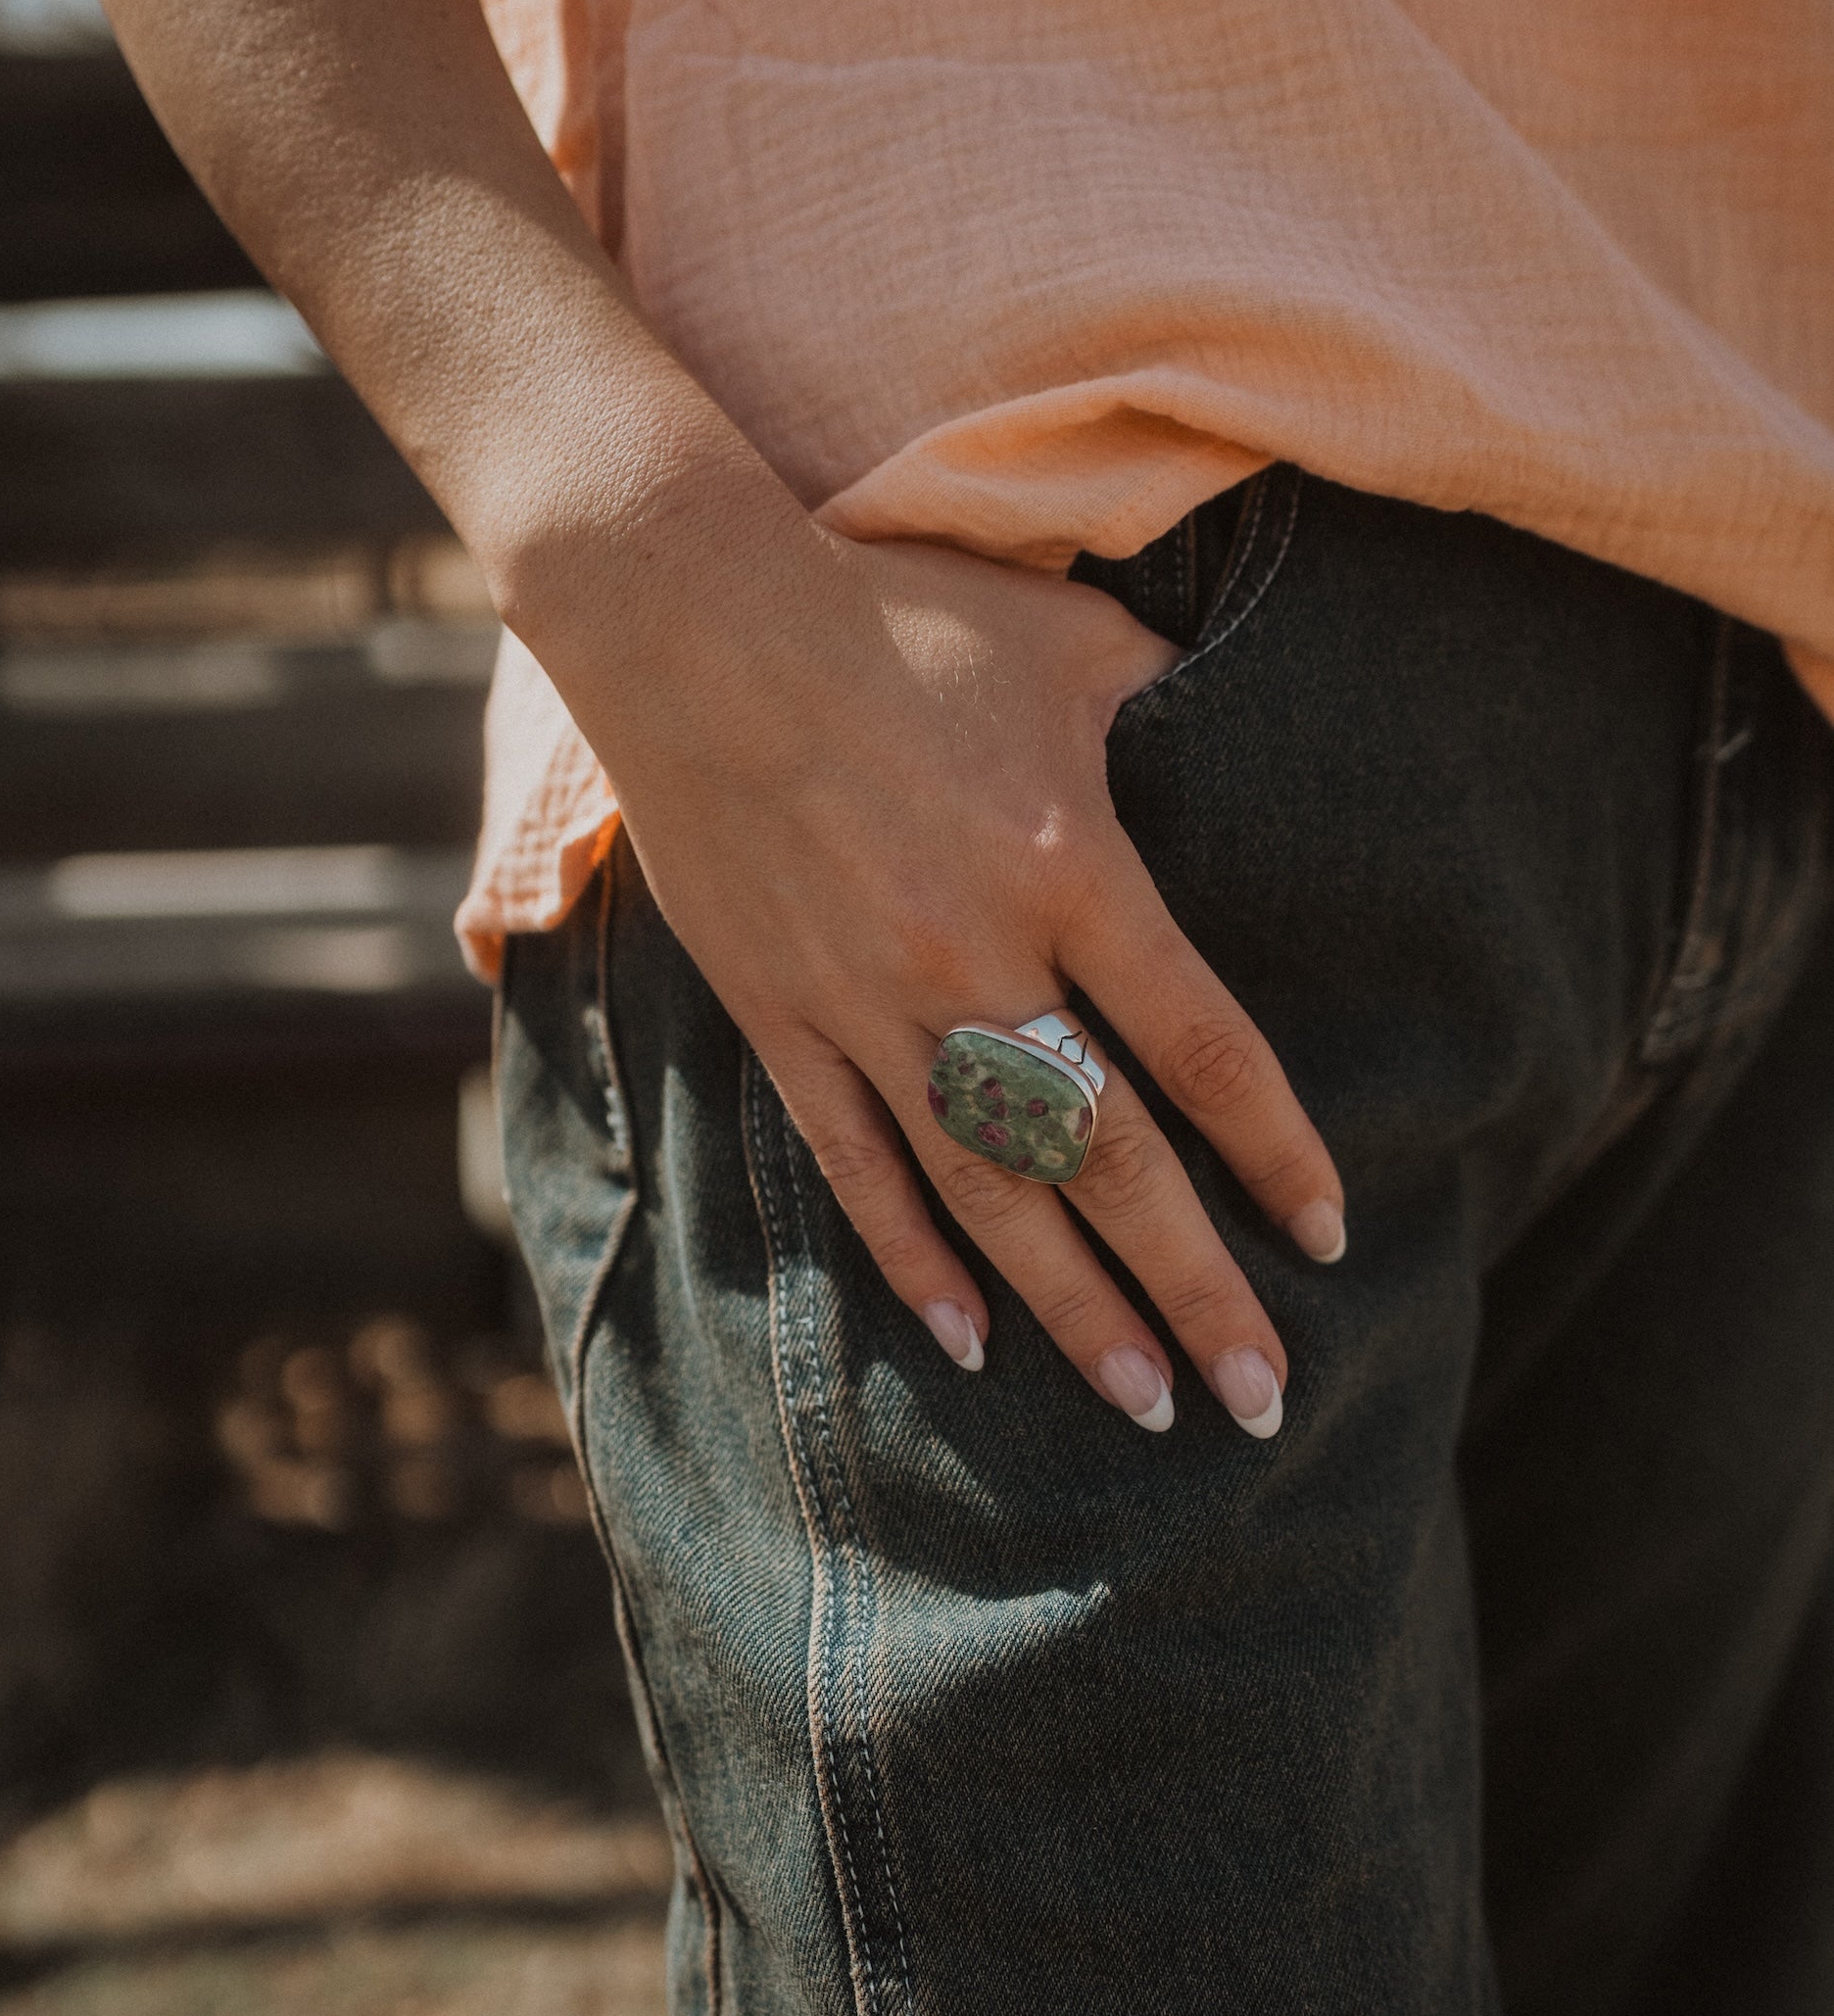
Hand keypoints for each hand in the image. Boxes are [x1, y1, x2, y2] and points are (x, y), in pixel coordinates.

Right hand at [542, 513, 1344, 1438]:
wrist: (689, 614)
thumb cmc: (894, 611)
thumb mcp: (1064, 637)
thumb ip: (1161, 695)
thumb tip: (1223, 705)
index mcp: (1069, 868)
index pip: (1201, 1048)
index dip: (1274, 1151)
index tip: (1325, 1238)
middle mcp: (977, 959)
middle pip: (1108, 1159)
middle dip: (1193, 1289)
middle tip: (1260, 1400)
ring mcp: (869, 1002)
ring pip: (988, 1192)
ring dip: (1069, 1309)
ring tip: (1141, 1404)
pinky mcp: (780, 1016)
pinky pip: (855, 1163)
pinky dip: (910, 1255)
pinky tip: (964, 1340)